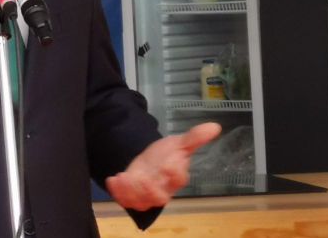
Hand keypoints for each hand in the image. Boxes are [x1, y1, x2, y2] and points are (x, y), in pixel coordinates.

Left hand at [105, 122, 220, 210]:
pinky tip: (113, 179)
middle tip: (140, 178)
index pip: (178, 178)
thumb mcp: (179, 142)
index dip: (173, 173)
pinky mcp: (133, 196)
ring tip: (122, 177)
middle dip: (149, 190)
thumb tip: (215, 126)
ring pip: (141, 201)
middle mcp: (163, 188)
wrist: (151, 160)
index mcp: (176, 176)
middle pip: (159, 196)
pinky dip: (118, 192)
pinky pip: (126, 200)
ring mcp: (147, 195)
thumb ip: (195, 137)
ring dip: (130, 191)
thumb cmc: (168, 153)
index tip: (167, 164)